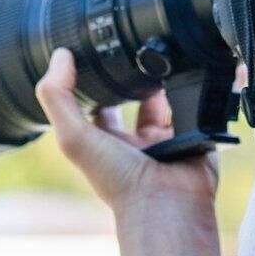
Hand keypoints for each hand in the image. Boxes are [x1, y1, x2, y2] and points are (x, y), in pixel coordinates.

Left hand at [35, 46, 220, 239]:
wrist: (167, 202)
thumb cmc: (118, 180)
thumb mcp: (73, 136)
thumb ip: (58, 96)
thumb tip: (60, 55)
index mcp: (103, 142)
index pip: (96, 105)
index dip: (94, 81)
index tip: (94, 53)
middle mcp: (132, 142)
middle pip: (132, 101)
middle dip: (135, 79)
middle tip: (135, 53)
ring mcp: (165, 140)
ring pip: (166, 101)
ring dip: (166, 81)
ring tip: (163, 58)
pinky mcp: (193, 138)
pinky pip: (196, 108)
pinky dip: (195, 91)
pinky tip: (190, 74)